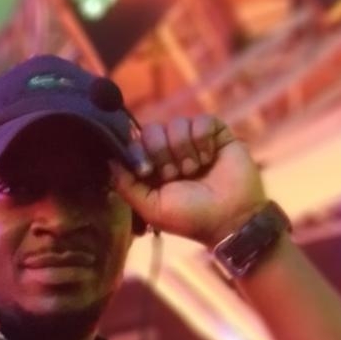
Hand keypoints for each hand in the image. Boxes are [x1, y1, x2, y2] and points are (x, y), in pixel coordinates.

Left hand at [111, 114, 266, 245]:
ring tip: (196, 170)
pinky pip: (201, 120)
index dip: (140, 153)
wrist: (231, 219)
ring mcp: (195, 141)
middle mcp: (173, 151)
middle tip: (176, 175)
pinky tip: (210, 158)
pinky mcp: (217, 133)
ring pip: (177, 123)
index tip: (149, 172)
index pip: (137, 142)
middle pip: (154, 129)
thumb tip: (109, 160)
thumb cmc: (191, 217)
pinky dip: (203, 140)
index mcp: (155, 167)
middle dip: (163, 153)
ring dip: (185, 151)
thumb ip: (127, 185)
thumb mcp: (151, 208)